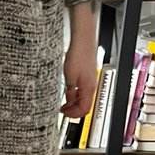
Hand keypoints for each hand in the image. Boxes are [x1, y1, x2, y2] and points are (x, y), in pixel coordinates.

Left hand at [61, 3, 98, 118]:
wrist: (83, 40)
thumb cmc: (79, 54)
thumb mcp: (69, 77)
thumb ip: (70, 91)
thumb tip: (69, 102)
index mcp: (88, 88)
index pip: (84, 109)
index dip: (73, 115)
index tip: (64, 114)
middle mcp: (91, 85)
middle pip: (84, 105)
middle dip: (73, 110)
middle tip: (63, 110)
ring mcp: (90, 80)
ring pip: (83, 98)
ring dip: (73, 103)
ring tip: (64, 103)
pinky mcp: (87, 75)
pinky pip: (82, 90)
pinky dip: (75, 95)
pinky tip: (68, 92)